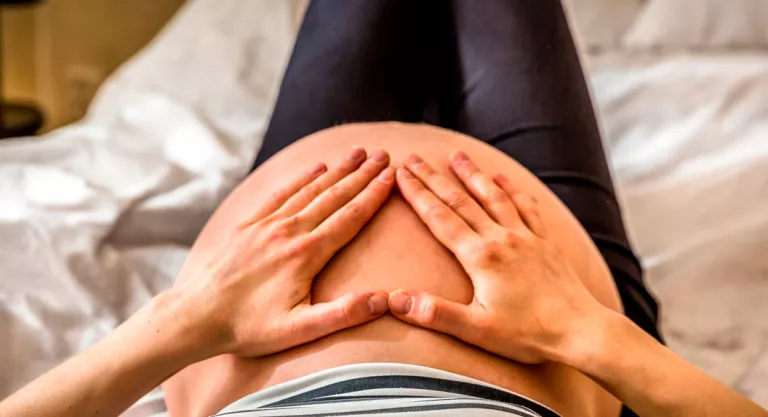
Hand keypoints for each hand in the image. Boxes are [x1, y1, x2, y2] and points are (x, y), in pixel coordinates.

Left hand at [170, 147, 393, 357]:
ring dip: (338, 170)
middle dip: (363, 175)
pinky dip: (303, 179)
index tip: (392, 175)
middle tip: (384, 155)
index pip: (350, 217)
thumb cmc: (248, 327)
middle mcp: (289, 231)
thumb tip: (383, 299)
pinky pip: (282, 194)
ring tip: (358, 153)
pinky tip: (317, 168)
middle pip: (335, 196)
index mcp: (306, 254)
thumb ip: (343, 314)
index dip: (374, 195)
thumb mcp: (298, 330)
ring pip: (311, 190)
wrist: (196, 316)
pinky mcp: (250, 225)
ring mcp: (268, 225)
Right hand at [389, 151, 606, 363]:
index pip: (440, 219)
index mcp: (481, 257)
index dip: (417, 195)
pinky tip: (503, 179)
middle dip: (434, 178)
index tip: (401, 173)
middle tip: (414, 157)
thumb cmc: (528, 334)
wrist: (581, 331)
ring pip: (493, 197)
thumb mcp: (476, 330)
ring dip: (472, 174)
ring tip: (456, 155)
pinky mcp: (545, 243)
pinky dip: (512, 190)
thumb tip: (395, 300)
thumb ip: (435, 313)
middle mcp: (502, 239)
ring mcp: (526, 237)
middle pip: (461, 201)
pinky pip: (526, 207)